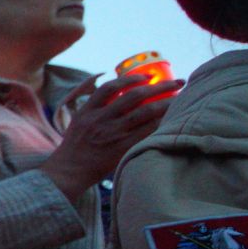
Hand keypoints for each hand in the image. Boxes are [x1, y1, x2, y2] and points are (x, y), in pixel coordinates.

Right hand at [41, 73, 180, 198]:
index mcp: (88, 111)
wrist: (68, 172)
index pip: (111, 87)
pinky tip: (171, 119)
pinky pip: (147, 132)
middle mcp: (101, 119)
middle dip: (159, 86)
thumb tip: (118, 95)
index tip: (148, 76)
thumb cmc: (74, 148)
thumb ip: (95, 109)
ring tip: (179, 98)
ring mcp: (113, 134)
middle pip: (134, 96)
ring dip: (166, 102)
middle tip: (177, 82)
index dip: (132, 78)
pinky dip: (161, 123)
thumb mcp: (78, 122)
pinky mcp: (122, 148)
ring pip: (145, 112)